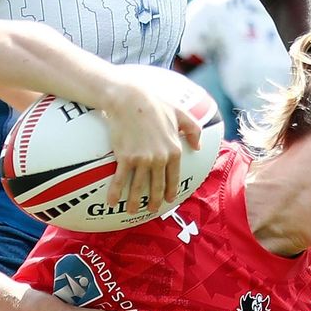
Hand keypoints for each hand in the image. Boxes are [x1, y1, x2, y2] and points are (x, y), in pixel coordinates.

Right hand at [99, 71, 203, 216]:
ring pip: (138, 187)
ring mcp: (142, 160)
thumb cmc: (154, 104)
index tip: (169, 200)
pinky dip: (115, 193)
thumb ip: (193, 130)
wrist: (130, 99)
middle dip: (154, 201)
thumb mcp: (180, 114)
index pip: (173, 177)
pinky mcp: (125, 158)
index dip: (171, 190)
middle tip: (151, 209)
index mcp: (174, 150)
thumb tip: (198, 147)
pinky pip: (120, 180)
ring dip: (134, 202)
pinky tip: (111, 202)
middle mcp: (159, 159)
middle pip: (157, 186)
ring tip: (132, 211)